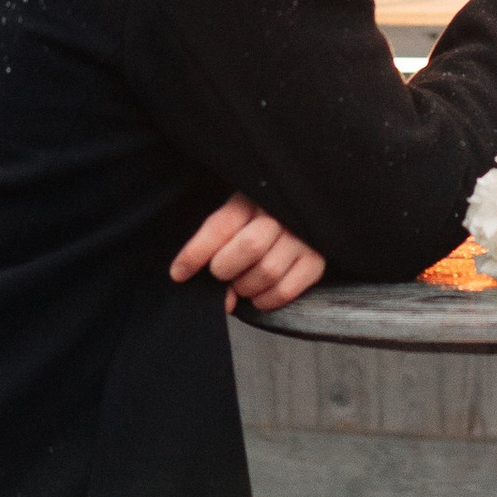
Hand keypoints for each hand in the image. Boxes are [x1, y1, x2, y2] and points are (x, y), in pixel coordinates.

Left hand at [169, 193, 327, 313]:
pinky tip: (258, 295)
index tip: (178, 273)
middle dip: (225, 269)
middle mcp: (282, 214)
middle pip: (249, 247)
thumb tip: (211, 292)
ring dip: (246, 287)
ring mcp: (304, 237)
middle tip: (221, 273)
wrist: (301, 211)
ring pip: (268, 271)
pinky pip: (287, 290)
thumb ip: (215, 244)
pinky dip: (266, 300)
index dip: (196, 253)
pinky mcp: (317, 260)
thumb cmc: (256, 219)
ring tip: (241, 283)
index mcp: (253, 196)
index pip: (221, 225)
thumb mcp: (233, 215)